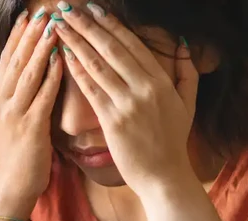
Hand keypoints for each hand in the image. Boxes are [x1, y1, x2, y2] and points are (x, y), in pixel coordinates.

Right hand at [0, 8, 62, 198]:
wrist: (14, 185)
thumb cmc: (21, 154)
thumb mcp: (16, 120)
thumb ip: (23, 96)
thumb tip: (36, 74)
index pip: (8, 60)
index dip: (17, 37)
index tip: (27, 17)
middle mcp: (3, 102)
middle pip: (16, 60)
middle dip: (29, 35)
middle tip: (42, 13)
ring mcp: (15, 113)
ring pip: (28, 73)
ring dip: (41, 48)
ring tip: (52, 27)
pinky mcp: (30, 126)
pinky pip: (42, 95)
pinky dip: (52, 75)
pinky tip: (62, 59)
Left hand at [53, 2, 198, 194]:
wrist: (164, 177)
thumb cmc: (172, 141)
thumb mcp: (188, 104)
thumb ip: (187, 73)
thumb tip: (182, 43)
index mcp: (162, 81)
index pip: (132, 44)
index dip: (111, 25)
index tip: (94, 9)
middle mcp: (146, 87)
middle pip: (112, 48)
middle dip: (87, 26)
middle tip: (68, 8)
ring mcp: (129, 103)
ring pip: (98, 65)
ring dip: (76, 42)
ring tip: (59, 26)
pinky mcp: (112, 120)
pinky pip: (91, 90)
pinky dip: (76, 70)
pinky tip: (63, 55)